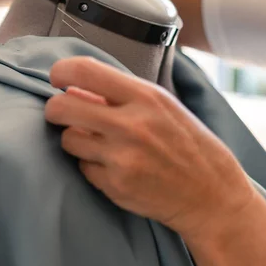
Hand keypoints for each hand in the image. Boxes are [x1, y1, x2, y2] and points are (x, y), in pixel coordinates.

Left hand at [44, 57, 256, 239]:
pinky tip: (114, 166)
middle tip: (60, 113)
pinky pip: (82, 168)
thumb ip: (117, 93)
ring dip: (75, 140)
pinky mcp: (116, 185)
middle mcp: (131, 125)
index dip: (60, 72)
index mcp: (144, 96)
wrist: (212, 194)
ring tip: (98, 143)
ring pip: (68, 139)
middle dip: (54, 109)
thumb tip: (71, 88)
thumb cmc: (185, 143)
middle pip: (62, 107)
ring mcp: (122, 157)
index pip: (83, 70)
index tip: (57, 78)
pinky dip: (91, 166)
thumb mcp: (160, 106)